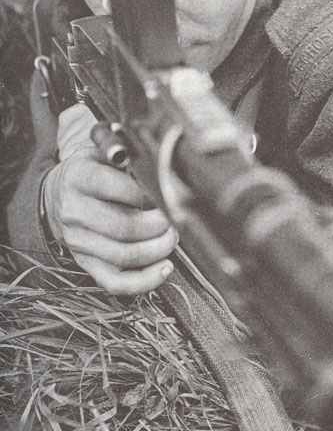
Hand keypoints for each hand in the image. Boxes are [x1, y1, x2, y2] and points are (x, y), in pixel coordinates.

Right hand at [44, 104, 176, 294]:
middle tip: (175, 217)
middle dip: (157, 224)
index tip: (165, 191)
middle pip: (121, 226)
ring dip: (156, 249)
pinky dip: (143, 280)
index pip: (114, 187)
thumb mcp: (100, 150)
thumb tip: (154, 151)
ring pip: (122, 256)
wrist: (60, 194)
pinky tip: (164, 268)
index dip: (146, 192)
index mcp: (79, 177)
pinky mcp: (86, 263)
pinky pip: (114, 281)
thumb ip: (125, 149)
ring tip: (173, 237)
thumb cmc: (90, 170)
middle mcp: (75, 211)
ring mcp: (79, 241)